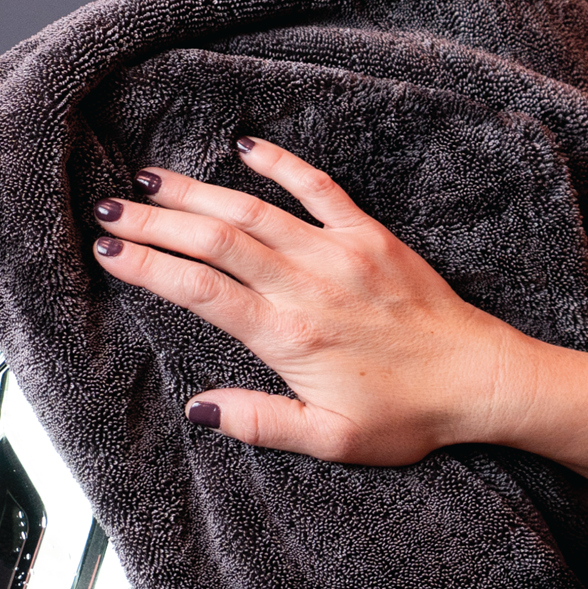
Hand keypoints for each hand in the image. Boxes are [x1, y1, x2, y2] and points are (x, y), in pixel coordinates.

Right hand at [90, 137, 534, 464]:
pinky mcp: (371, 235)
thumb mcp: (331, 440)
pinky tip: (244, 148)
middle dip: (155, 222)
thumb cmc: (407, 417)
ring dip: (197, 191)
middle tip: (107, 208)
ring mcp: (339, 252)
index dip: (148, 266)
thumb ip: (261, 422)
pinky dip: (279, 164)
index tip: (107, 250)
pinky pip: (318, 187)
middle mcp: (307, 285)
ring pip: (254, 209)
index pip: (200, 291)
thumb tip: (199, 409)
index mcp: (290, 336)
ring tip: (149, 179)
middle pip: (215, 240)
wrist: (481, 380)